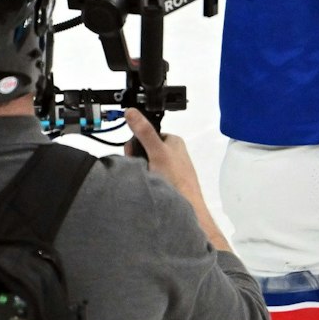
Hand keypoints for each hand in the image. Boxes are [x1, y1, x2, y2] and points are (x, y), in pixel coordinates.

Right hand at [124, 109, 230, 250]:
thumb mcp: (157, 152)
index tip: (131, 154)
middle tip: (139, 169)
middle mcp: (173, 152)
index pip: (147, 134)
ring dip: (141, 171)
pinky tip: (147, 187)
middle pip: (145, 149)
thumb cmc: (175, 178)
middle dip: (137, 159)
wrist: (187, 208)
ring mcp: (171, 168)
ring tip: (144, 180)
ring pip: (146, 164)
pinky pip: (151, 177)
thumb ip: (144, 132)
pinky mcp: (168, 182)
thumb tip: (131, 111)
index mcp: (173, 140)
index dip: (136, 143)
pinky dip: (146, 180)